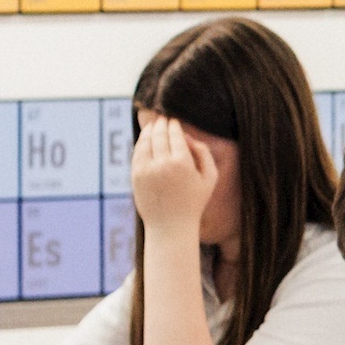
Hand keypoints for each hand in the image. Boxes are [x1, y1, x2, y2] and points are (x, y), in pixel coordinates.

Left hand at [130, 114, 217, 235]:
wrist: (170, 226)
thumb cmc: (194, 202)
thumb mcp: (210, 178)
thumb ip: (204, 153)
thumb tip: (188, 136)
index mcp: (182, 163)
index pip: (175, 134)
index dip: (174, 124)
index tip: (173, 120)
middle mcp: (162, 163)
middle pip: (159, 134)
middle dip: (160, 124)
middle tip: (162, 117)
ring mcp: (146, 169)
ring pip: (145, 141)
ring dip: (149, 130)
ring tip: (153, 125)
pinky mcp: (135, 175)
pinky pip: (137, 152)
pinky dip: (140, 143)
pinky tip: (145, 139)